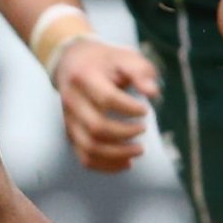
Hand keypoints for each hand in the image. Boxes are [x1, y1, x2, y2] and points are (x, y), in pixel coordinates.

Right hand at [53, 37, 157, 172]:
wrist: (72, 62)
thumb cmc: (105, 62)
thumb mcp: (125, 57)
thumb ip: (140, 72)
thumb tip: (153, 93)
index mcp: (84, 77)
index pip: (106, 99)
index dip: (129, 108)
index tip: (145, 109)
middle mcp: (72, 100)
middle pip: (96, 127)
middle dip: (125, 133)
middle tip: (143, 128)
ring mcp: (69, 119)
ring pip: (89, 147)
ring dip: (117, 154)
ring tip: (139, 150)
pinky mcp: (71, 133)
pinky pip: (84, 157)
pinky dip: (106, 165)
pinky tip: (126, 163)